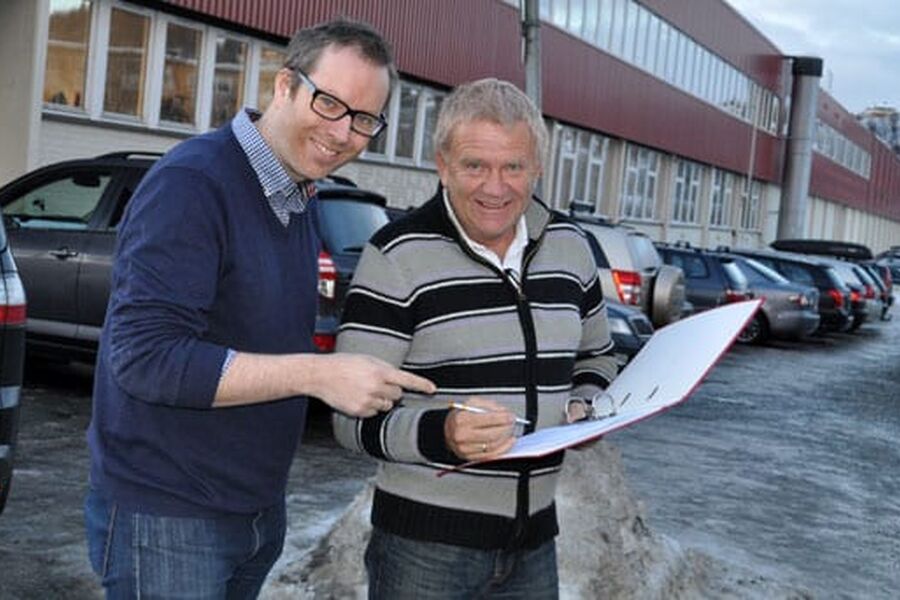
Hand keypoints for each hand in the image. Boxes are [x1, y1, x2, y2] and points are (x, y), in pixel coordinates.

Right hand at [312, 353, 434, 416]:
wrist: (321, 375)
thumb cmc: (344, 364)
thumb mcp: (367, 360)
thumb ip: (384, 369)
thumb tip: (398, 380)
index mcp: (379, 371)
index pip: (406, 379)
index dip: (421, 385)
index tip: (432, 389)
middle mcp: (376, 387)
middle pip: (398, 395)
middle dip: (392, 391)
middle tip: (377, 384)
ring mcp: (368, 401)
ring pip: (387, 406)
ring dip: (382, 400)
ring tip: (365, 390)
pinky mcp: (359, 411)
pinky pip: (374, 413)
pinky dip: (370, 407)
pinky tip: (357, 397)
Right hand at [445, 397, 516, 460]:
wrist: (448, 429)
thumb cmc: (460, 415)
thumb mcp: (472, 403)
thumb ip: (488, 406)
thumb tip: (504, 412)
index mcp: (461, 419)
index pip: (488, 419)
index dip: (503, 418)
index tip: (510, 416)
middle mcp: (461, 435)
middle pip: (492, 434)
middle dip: (506, 428)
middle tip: (512, 423)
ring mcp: (464, 448)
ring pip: (492, 446)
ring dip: (505, 439)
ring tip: (510, 431)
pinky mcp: (469, 457)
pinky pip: (490, 455)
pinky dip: (502, 449)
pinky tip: (507, 442)